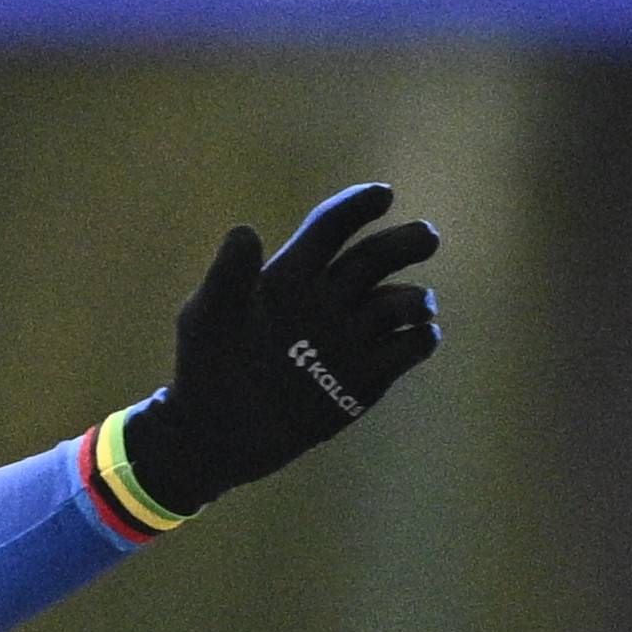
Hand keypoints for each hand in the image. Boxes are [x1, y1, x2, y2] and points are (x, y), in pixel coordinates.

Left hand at [115, 182, 442, 522]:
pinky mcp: (365, 377)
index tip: (383, 196)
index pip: (332, 226)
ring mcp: (349, 337)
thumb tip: (243, 231)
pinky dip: (420, 341)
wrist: (216, 435)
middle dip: (406, 242)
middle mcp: (328, 299)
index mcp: (293, 274)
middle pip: (377, 257)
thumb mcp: (207, 320)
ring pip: (398, 302)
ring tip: (418, 308)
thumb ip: (227, 277)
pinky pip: (405, 350)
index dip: (358, 206)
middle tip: (427, 238)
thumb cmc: (204, 369)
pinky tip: (421, 338)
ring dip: (415, 299)